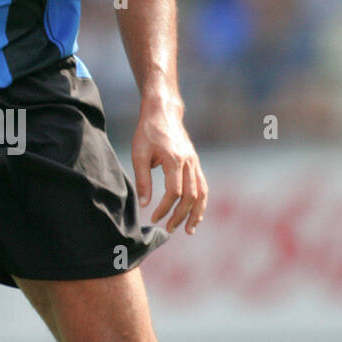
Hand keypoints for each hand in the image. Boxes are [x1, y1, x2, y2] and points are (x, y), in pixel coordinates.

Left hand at [131, 96, 206, 233]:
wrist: (163, 112)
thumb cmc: (147, 132)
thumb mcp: (139, 154)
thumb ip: (143, 180)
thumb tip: (144, 205)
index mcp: (175, 160)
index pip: (174, 192)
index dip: (164, 208)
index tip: (154, 218)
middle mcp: (189, 162)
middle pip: (191, 196)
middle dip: (180, 215)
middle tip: (169, 229)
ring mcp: (195, 162)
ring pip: (201, 193)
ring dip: (196, 213)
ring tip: (188, 230)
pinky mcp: (195, 163)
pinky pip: (202, 186)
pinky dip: (200, 202)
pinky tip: (195, 215)